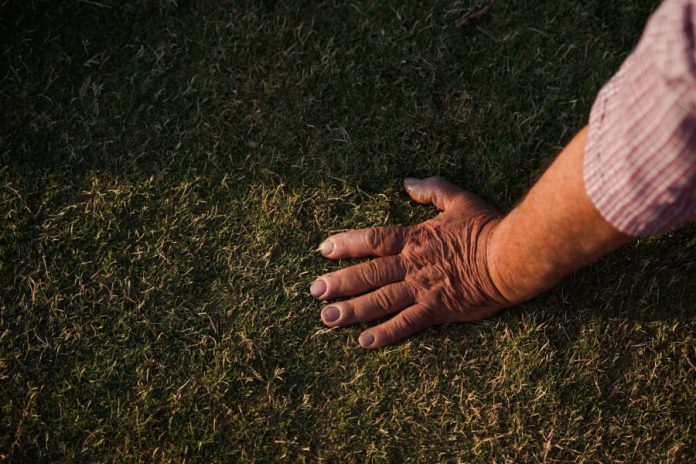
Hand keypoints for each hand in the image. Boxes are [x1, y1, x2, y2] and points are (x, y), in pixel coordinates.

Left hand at [310, 177, 510, 348]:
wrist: (510, 258)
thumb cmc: (487, 228)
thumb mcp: (459, 200)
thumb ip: (432, 190)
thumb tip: (407, 183)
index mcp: (415, 238)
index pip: (373, 240)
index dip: (347, 244)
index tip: (323, 249)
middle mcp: (412, 264)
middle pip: (368, 274)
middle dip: (339, 283)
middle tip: (314, 291)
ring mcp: (423, 289)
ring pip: (380, 300)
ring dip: (352, 310)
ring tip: (327, 318)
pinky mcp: (438, 309)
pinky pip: (407, 324)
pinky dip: (385, 333)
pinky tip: (364, 342)